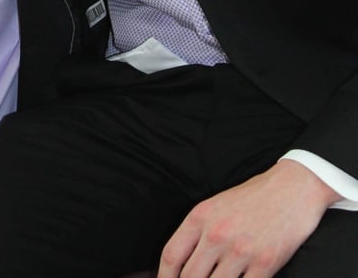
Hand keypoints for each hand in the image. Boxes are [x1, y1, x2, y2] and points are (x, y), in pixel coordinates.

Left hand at [158, 160, 338, 277]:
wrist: (292, 188)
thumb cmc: (253, 197)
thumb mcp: (217, 205)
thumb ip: (198, 231)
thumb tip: (182, 262)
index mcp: (201, 216)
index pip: (172, 255)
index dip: (164, 277)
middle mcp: (217, 234)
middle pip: (190, 276)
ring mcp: (241, 250)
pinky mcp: (265, 263)